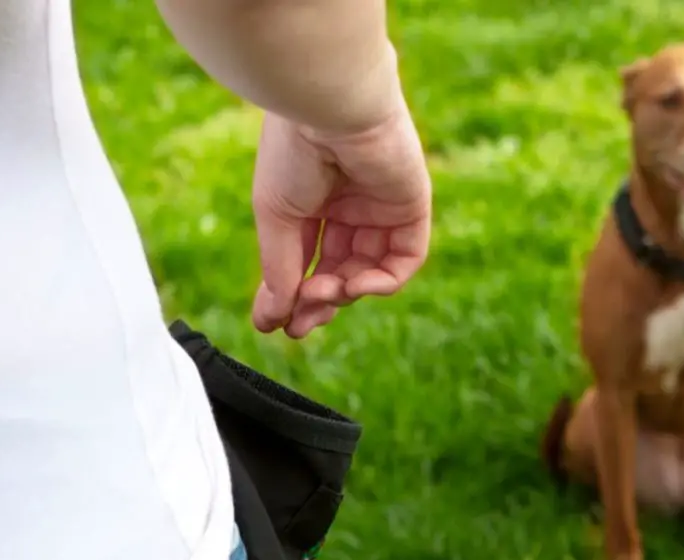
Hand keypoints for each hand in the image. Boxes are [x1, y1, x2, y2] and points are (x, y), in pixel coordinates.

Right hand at [250, 95, 431, 338]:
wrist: (330, 108)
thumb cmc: (293, 152)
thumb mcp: (276, 217)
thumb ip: (280, 269)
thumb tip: (272, 318)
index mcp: (312, 200)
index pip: (306, 259)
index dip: (292, 294)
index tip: (275, 324)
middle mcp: (348, 205)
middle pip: (338, 271)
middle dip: (318, 302)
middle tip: (301, 326)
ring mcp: (381, 208)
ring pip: (368, 271)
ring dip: (345, 293)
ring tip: (325, 293)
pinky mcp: (411, 209)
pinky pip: (404, 261)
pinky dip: (382, 283)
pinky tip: (358, 285)